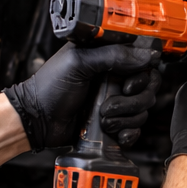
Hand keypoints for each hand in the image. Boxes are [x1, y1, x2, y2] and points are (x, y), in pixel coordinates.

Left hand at [5, 42, 160, 150]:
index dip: (143, 74)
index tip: (126, 85)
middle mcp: (116, 78)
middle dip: (133, 101)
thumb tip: (148, 54)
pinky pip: (136, 128)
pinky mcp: (115, 122)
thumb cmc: (51, 86)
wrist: (37, 119)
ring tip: (102, 118)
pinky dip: (128, 132)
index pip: (145, 61)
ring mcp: (116, 101)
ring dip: (125, 117)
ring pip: (143, 110)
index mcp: (109, 58)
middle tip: (109, 104)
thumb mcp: (80, 62)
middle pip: (149, 88)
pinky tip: (114, 132)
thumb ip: (115, 55)